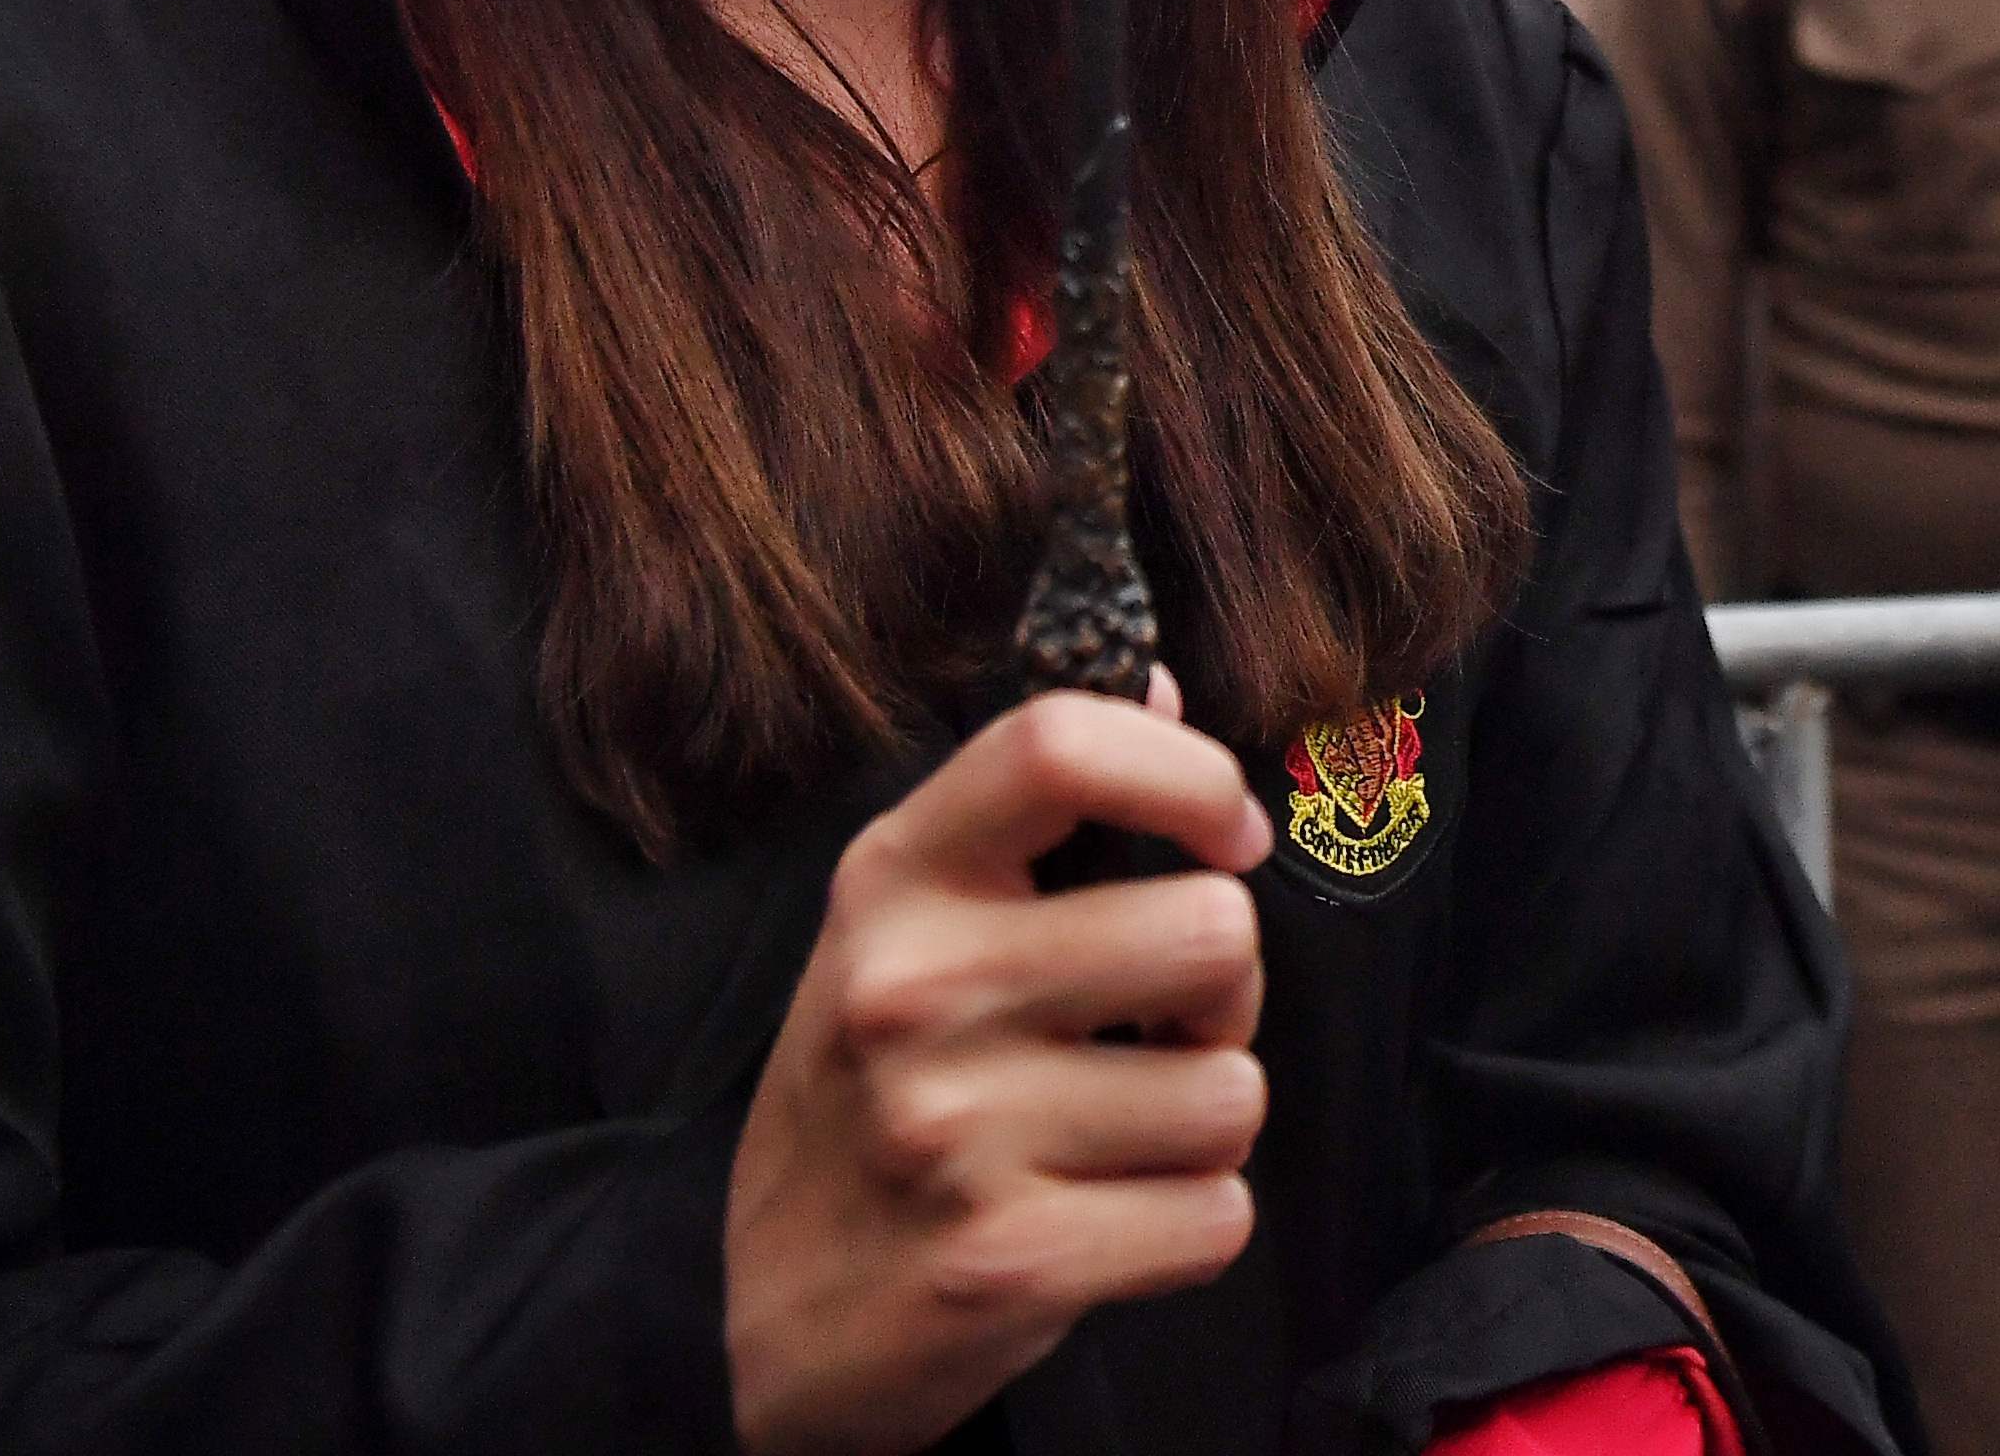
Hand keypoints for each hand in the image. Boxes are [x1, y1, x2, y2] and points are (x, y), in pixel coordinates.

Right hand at [727, 682, 1278, 1455]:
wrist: (767, 1315)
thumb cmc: (868, 1098)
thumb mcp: (906, 927)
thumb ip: (1037, 810)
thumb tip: (1167, 685)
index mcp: (895, 878)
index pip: (1062, 745)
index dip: (1191, 776)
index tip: (1227, 836)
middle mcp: (914, 988)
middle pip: (1213, 930)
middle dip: (1220, 994)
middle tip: (1154, 1031)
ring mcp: (954, 1130)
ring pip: (1231, 1091)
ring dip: (1201, 1125)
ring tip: (1110, 1136)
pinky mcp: (1005, 1260)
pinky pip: (1216, 1216)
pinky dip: (1187, 1226)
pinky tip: (1102, 1223)